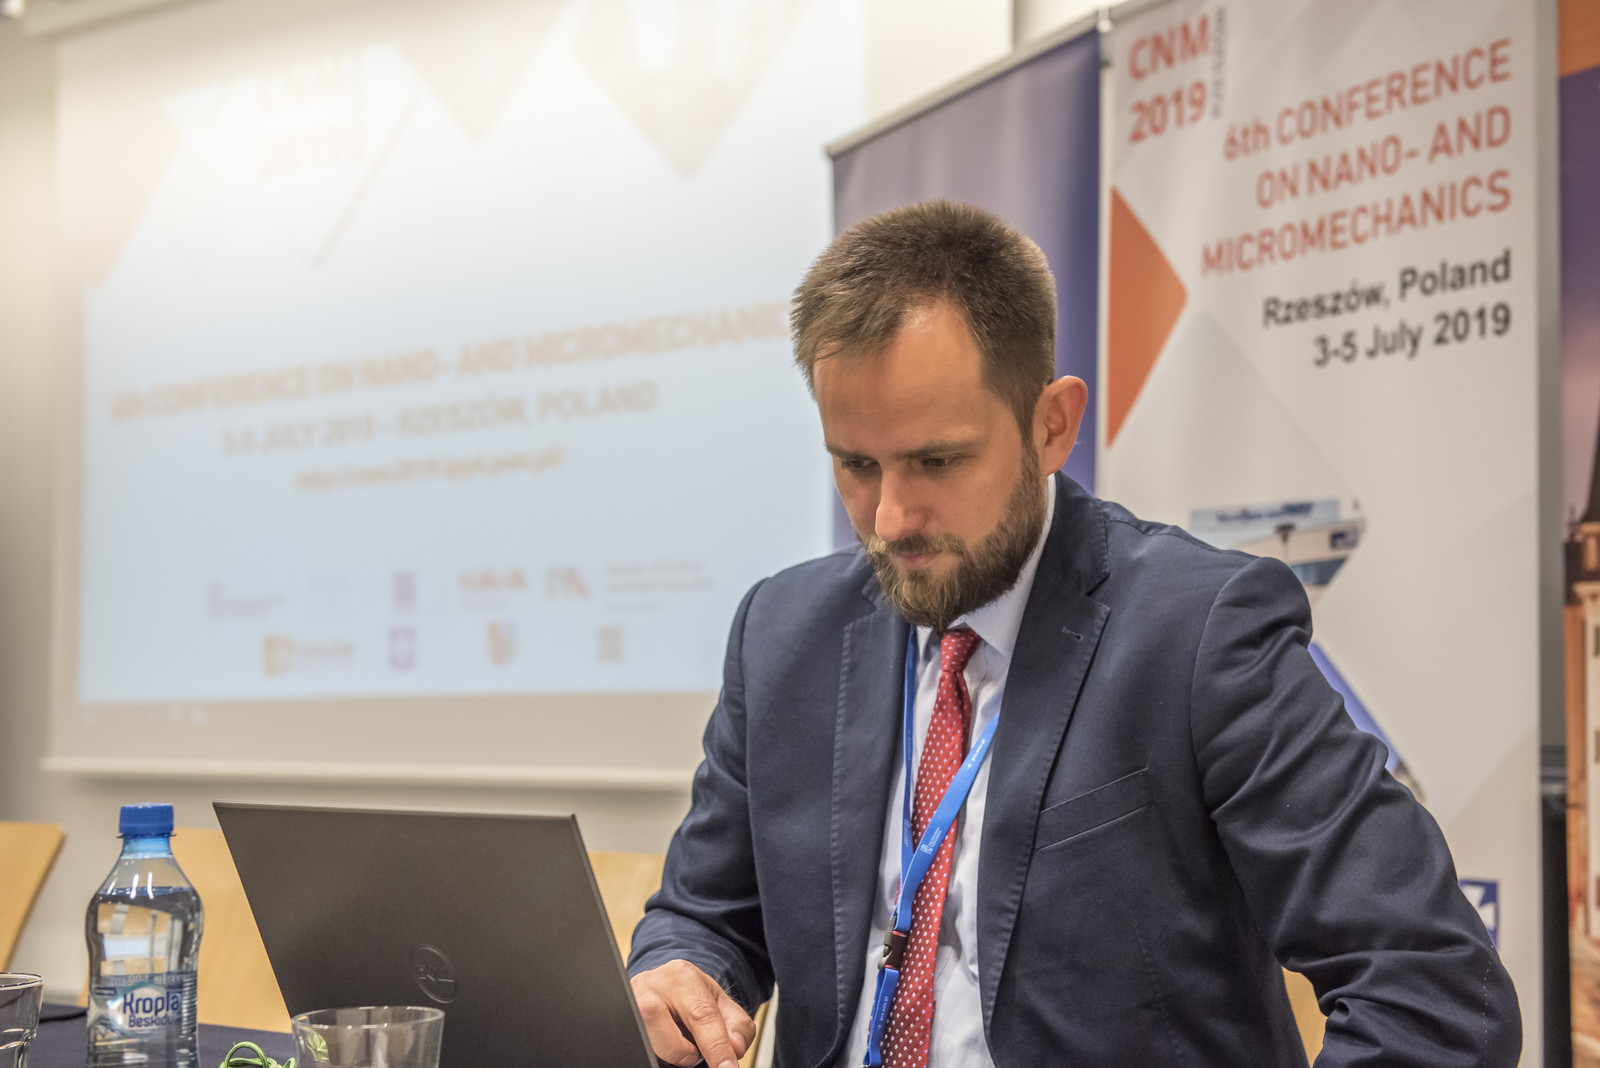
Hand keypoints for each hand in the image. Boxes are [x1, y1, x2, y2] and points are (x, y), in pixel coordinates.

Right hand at [631, 959, 754, 1067]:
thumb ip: (737, 1025)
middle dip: (679, 1050)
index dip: (716, 1046)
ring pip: (643, 1037)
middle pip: (656, 1019)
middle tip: (693, 1054)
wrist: (667, 985)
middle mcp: (650, 985)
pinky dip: (657, 1053)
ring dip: (667, 1052)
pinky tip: (665, 1043)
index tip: (727, 1067)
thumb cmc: (692, 996)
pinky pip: (637, 1046)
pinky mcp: (620, 1019)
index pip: (701, 1014)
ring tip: (679, 1043)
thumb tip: (735, 1047)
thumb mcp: (722, 1003)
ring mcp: (629, 1001)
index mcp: (682, 977)